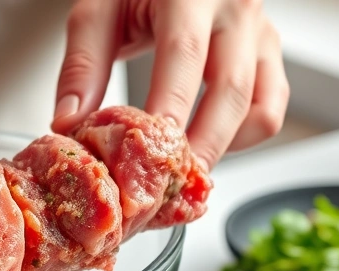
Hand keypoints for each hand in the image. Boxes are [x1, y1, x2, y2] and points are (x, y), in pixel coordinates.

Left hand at [52, 0, 288, 169]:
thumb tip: (69, 122)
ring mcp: (260, 31)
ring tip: (178, 172)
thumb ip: (82, 63)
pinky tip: (203, 144)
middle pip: (229, 90)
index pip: (185, 53)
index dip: (171, 107)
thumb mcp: (99, 9)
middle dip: (196, 146)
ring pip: (258, 108)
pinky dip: (240, 138)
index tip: (150, 154)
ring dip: (220, 149)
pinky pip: (269, 109)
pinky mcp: (270, 52)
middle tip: (162, 185)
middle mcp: (236, 7)